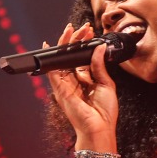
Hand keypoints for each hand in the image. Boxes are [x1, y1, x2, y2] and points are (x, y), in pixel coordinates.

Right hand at [45, 22, 119, 148]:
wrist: (99, 128)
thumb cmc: (104, 112)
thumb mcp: (106, 84)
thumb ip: (99, 66)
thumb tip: (99, 47)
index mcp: (86, 80)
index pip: (82, 57)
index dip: (85, 44)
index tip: (90, 33)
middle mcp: (74, 81)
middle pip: (71, 56)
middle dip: (76, 40)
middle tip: (83, 28)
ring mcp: (66, 84)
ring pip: (62, 59)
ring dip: (66, 44)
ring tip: (73, 30)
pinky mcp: (60, 89)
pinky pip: (52, 71)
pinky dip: (50, 58)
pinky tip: (50, 46)